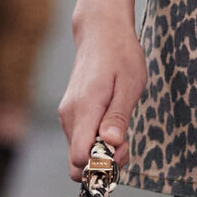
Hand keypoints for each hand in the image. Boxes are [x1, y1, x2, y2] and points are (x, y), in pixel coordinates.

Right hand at [57, 15, 144, 177]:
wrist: (101, 33)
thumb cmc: (120, 56)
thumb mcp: (129, 85)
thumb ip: (118, 117)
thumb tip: (111, 143)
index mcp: (84, 110)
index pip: (79, 158)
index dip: (103, 164)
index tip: (122, 149)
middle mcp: (69, 117)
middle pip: (77, 163)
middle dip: (103, 163)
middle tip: (126, 143)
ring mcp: (67, 116)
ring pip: (79, 153)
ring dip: (102, 151)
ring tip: (122, 129)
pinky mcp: (70, 115)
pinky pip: (80, 140)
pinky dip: (96, 142)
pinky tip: (112, 126)